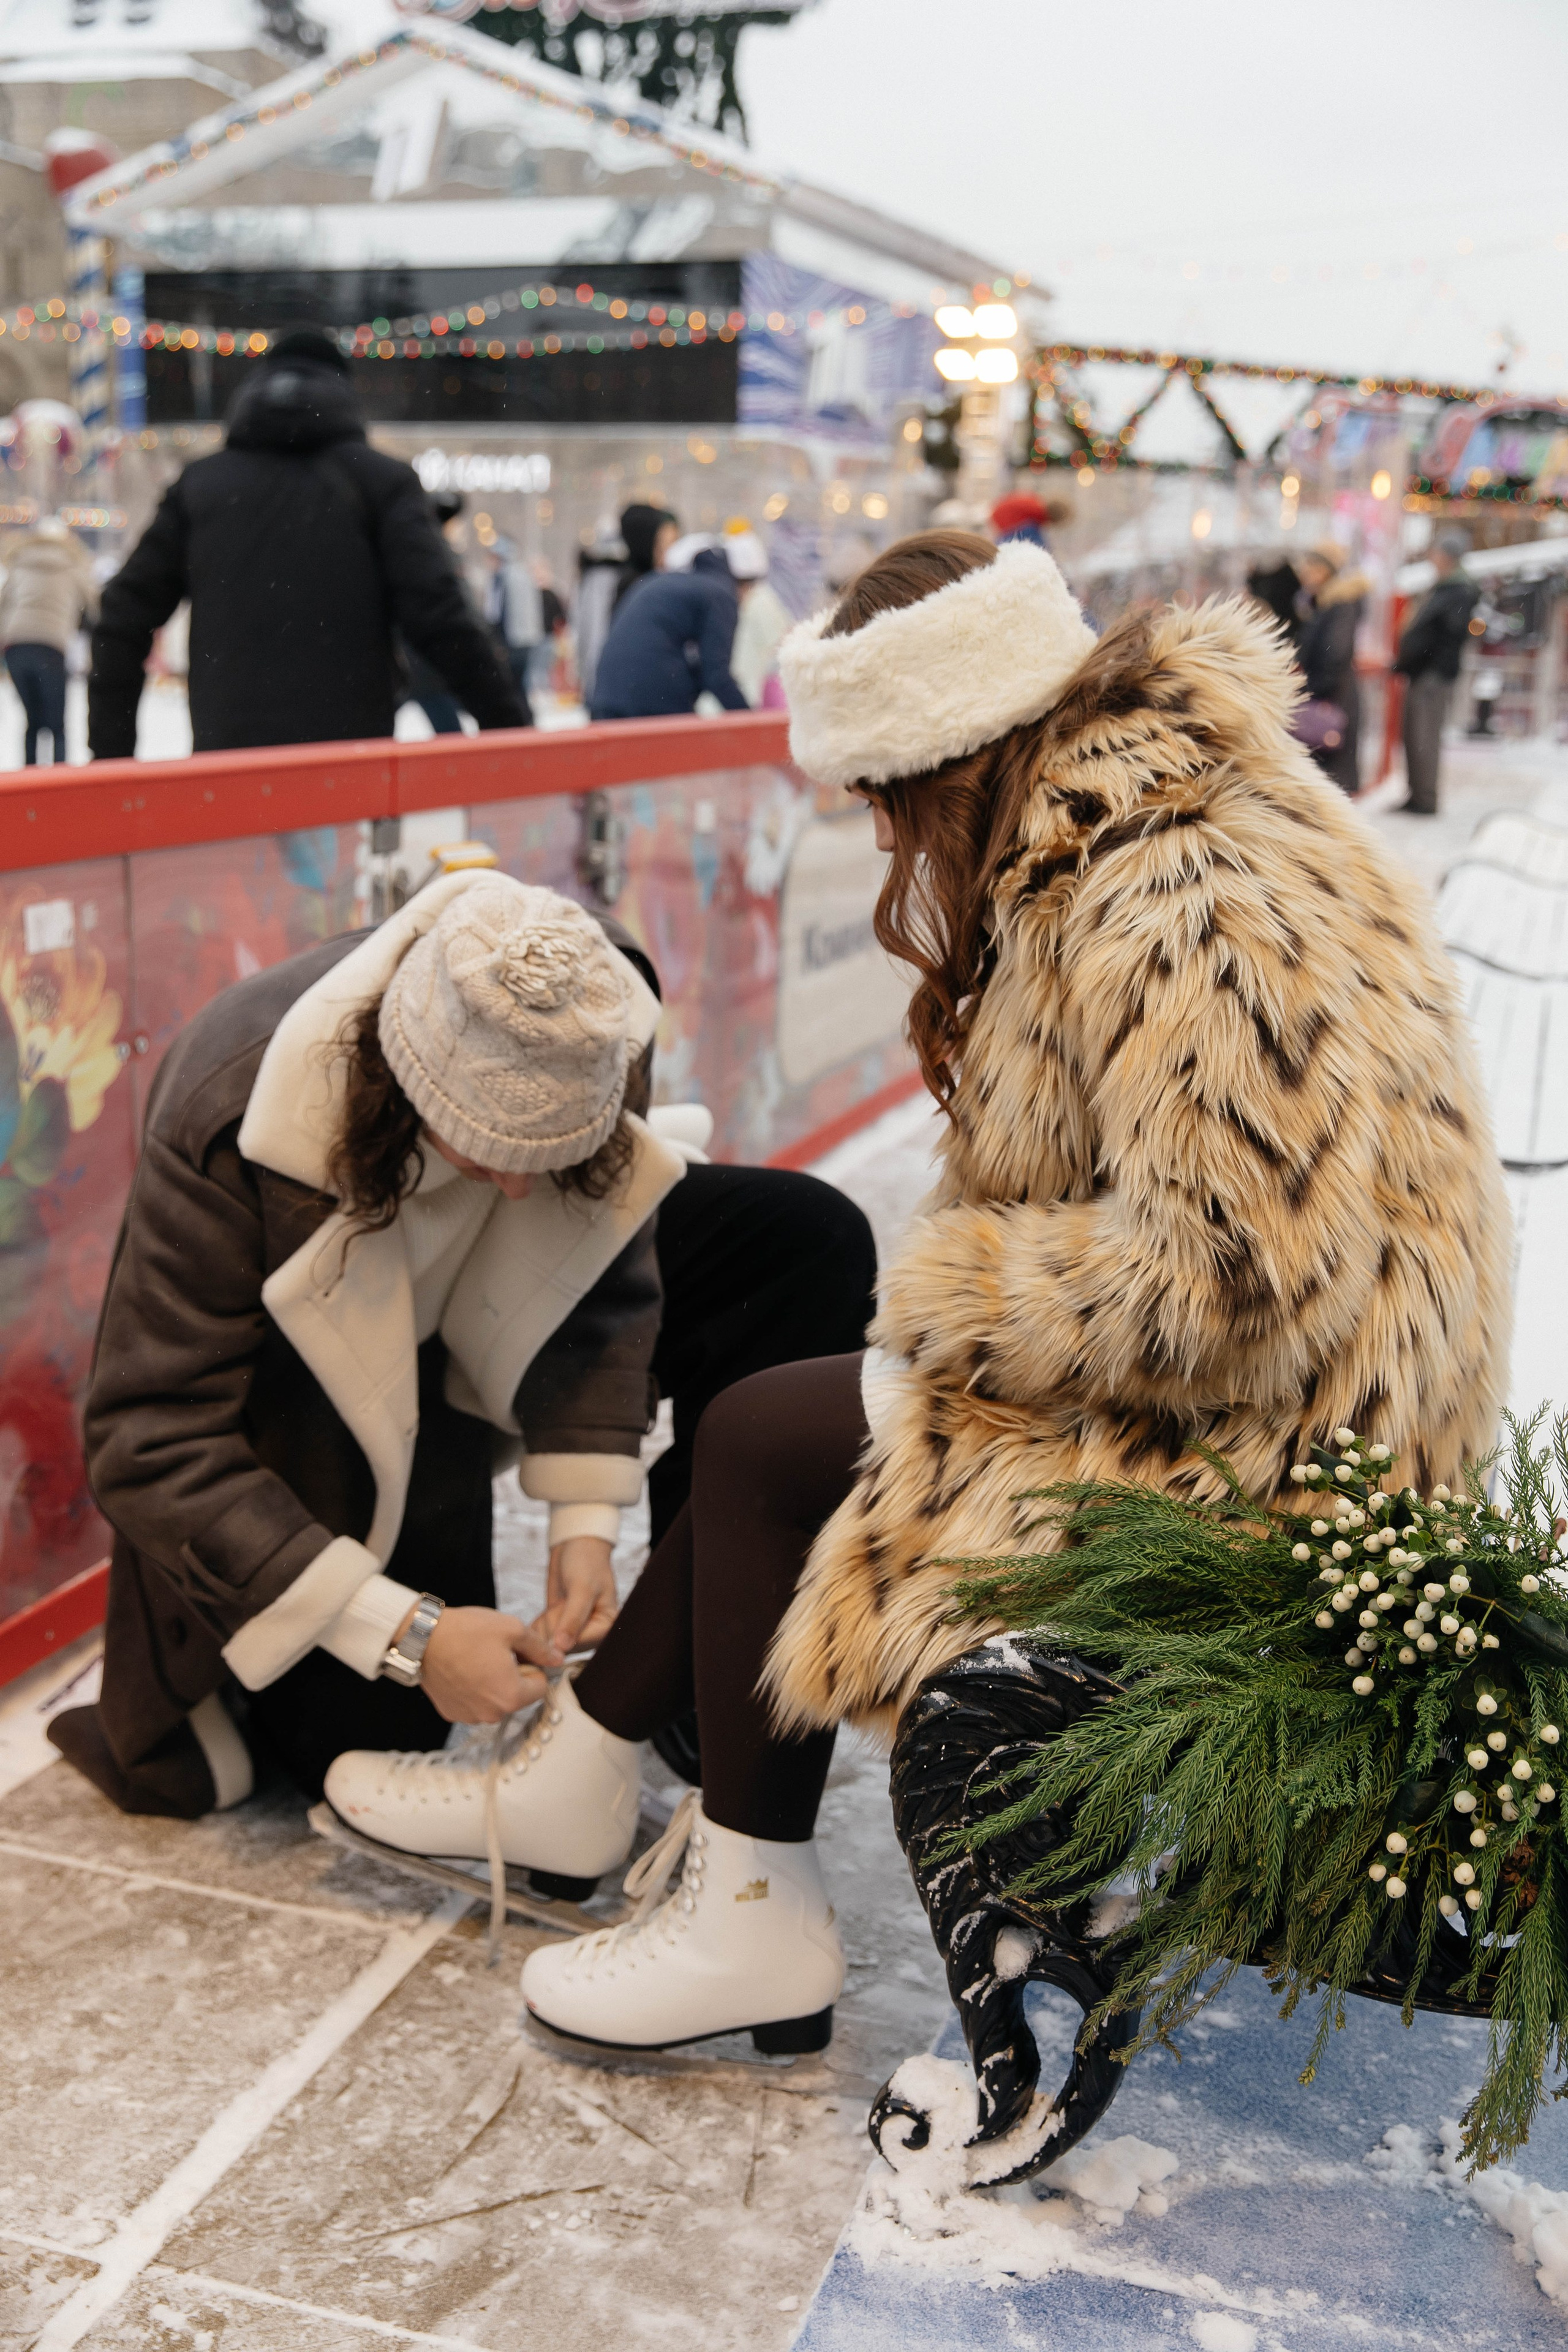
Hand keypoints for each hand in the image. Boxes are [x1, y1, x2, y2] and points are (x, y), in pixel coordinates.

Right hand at [414, 1605, 563, 1725]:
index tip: (515, 1653)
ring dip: (493, 1683)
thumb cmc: (466, 1632)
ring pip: (496, 1700)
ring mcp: (470, 1717)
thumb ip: (540, 1648)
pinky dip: (473, 1689)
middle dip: (513, 1676)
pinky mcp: (453, 1714)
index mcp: (512, 1697)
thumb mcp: (512, 1629)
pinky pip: (475, 1703)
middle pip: (518, 1696)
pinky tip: (462, 1669)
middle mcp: (492, 1715)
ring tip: (476, 1660)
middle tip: (494, 1653)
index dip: (532, 1666)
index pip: (541, 1687)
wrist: (421, 1638)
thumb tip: (558, 1659)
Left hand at [534, 1535, 618, 1652]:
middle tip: (557, 1608)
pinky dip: (539, 1624)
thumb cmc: (586, 1563)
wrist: (575, 1547)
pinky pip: (543, 1635)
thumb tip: (562, 1647)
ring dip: (544, 1627)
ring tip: (556, 1605)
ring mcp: (573, 1630)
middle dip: (552, 1631)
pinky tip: (548, 1610)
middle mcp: (591, 1632)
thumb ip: (573, 1618)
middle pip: (564, 1647)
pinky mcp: (559, 1626)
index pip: (582, 1644)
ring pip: (550, 1643)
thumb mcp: (582, 1588)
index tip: (552, 1625)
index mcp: (606, 1626)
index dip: (563, 1639)